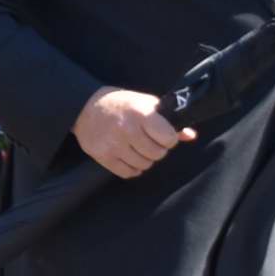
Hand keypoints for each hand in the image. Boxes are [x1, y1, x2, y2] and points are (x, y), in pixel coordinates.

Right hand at [71, 86, 196, 178]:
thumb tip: (191, 135)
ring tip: (138, 148)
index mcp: (141, 113)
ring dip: (145, 159)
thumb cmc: (120, 103)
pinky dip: (133, 167)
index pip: (169, 138)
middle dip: (157, 149)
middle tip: (149, 141)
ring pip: (144, 164)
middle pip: (158, 154)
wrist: (84, 107)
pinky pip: (128, 172)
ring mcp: (114, 145)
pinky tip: (129, 156)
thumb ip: (167, 119)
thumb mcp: (144, 103)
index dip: (169, 138)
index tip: (163, 134)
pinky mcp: (103, 156)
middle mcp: (127, 130)